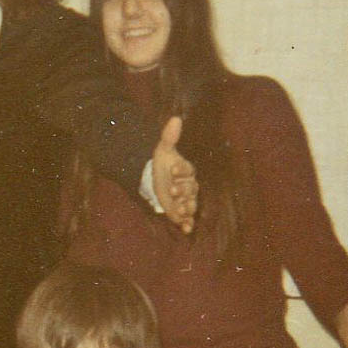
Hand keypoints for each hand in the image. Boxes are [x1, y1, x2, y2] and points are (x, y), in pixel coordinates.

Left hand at [151, 116, 197, 233]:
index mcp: (186, 170)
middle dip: (183, 191)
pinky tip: (186, 229)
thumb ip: (169, 136)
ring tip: (181, 212)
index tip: (173, 169)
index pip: (187, 170)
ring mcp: (185, 200)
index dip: (181, 170)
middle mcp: (189, 186)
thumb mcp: (163, 150)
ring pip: (190, 205)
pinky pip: (187, 219)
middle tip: (172, 190)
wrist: (157, 180)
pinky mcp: (180, 212)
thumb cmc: (163, 164)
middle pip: (190, 189)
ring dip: (187, 209)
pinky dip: (187, 224)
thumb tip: (175, 118)